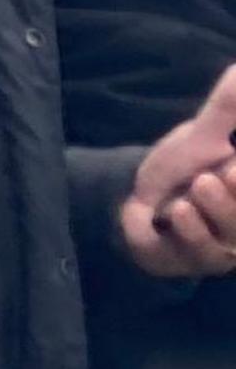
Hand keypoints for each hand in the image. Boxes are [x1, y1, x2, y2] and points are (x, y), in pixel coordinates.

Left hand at [126, 67, 235, 278]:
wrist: (140, 203)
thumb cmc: (187, 166)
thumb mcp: (205, 133)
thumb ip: (227, 106)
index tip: (235, 166)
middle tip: (230, 171)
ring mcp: (223, 247)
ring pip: (230, 240)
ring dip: (218, 212)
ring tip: (197, 188)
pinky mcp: (190, 261)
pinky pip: (193, 255)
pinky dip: (186, 233)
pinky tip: (170, 212)